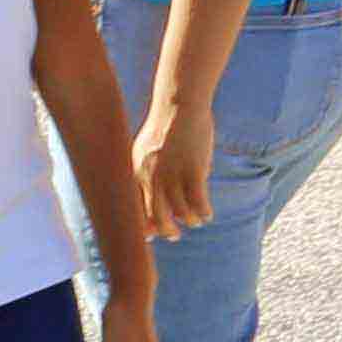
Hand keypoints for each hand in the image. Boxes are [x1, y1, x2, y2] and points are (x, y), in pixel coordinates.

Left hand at [132, 96, 217, 237]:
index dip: (141, 225)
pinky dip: (203, 212)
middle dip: (165, 229)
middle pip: (155, 215)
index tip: (149, 235)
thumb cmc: (164, 127)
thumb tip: (152, 191)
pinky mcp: (193, 170)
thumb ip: (145, 170)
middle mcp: (151, 177)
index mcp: (136, 172)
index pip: (134, 208)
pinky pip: (198, 201)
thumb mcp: (146, 149)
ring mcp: (172, 175)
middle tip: (173, 236)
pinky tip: (207, 214)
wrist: (179, 106)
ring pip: (180, 211)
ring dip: (189, 220)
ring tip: (196, 221)